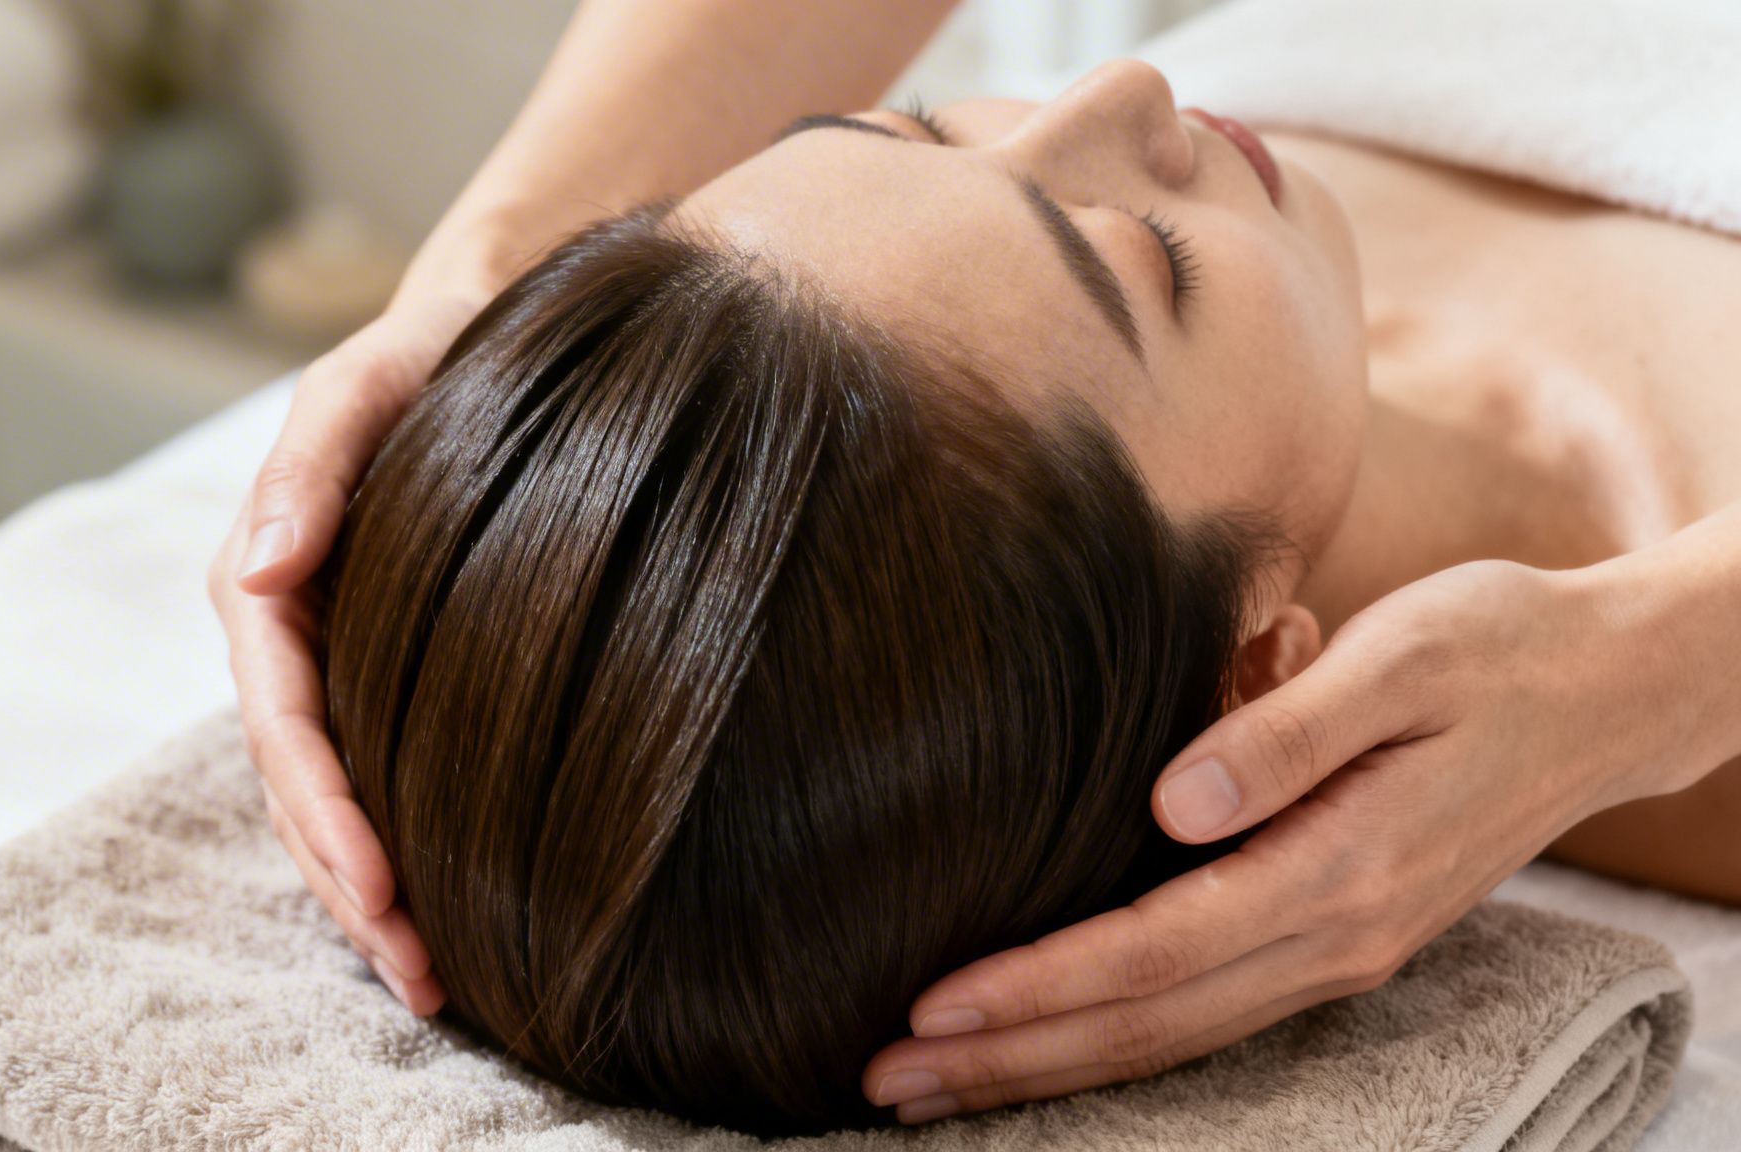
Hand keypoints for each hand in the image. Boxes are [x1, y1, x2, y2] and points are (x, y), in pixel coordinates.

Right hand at [208, 290, 488, 1013]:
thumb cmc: (425, 355)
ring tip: (433, 975)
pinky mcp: (387, 673)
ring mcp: (338, 661)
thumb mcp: (360, 389)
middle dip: (350, 886)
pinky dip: (402, 845)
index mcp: (267, 583)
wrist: (486, 330)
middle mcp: (291, 636)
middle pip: (302, 787)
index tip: (383, 891)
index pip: (284, 724)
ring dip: (369, 892)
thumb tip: (253, 570)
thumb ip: (308, 470)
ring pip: (334, 799)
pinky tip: (446, 905)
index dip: (326, 814)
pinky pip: (377, 775)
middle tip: (421, 971)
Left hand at [861, 559, 1672, 1123]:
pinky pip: (1208, 1013)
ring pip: (1173, 1036)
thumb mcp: (1404, 657)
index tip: (932, 1009)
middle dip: (1011, 1059)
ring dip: (1052, 1065)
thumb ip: (1287, 731)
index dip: (1036, 986)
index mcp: (1340, 869)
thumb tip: (1173, 799)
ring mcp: (1341, 948)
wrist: (1611, 687)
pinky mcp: (1339, 933)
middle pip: (1147, 1023)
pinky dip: (1120, 1040)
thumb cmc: (1498, 648)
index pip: (1154, 949)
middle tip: (886, 1081)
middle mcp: (1336, 934)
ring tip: (941, 1083)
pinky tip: (1055, 1040)